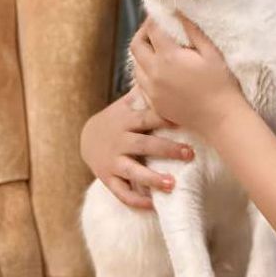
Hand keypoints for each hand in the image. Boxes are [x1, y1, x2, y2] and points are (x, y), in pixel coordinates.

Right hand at [79, 83, 194, 209]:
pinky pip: (121, 192)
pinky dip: (136, 200)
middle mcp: (120, 140)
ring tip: (172, 184)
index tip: (184, 119)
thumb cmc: (116, 119)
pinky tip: (154, 205)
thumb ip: (144, 93)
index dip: (165, 118)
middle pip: (144, 144)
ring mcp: (113, 161)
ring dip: (152, 178)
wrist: (85, 138)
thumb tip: (163, 71)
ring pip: (133, 171)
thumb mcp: (126, 105)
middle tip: (190, 154)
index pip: (147, 118)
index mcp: (127, 120)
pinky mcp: (108, 178)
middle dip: (167, 149)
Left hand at [129, 14, 244, 138]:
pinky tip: (158, 70)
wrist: (221, 119)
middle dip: (143, 33)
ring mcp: (152, 90)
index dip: (154, 19)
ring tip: (157, 49)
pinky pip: (141, 83)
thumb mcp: (211, 52)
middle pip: (136, 46)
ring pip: (136, 65)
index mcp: (168, 57)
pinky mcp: (154, 103)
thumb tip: (178, 11)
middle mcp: (154, 73)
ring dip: (143, 53)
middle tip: (155, 29)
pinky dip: (145, 72)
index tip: (161, 14)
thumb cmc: (221, 83)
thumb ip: (193, 30)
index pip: (152, 30)